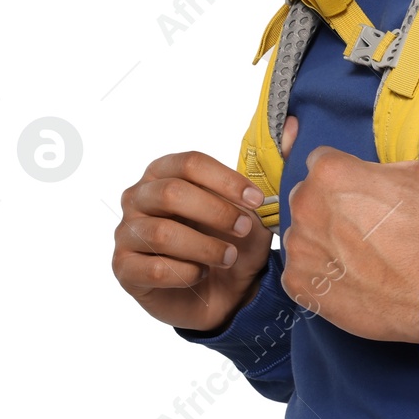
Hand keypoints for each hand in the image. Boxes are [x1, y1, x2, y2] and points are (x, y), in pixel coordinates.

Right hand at [112, 116, 297, 332]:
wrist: (224, 294)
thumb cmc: (234, 242)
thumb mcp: (256, 208)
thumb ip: (272, 166)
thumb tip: (295, 125)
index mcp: (165, 172)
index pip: (190, 162)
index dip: (226, 181)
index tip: (258, 201)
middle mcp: (139, 197)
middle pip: (171, 193)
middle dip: (216, 213)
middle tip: (244, 230)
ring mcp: (126, 232)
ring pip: (162, 233)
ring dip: (205, 247)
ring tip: (228, 257)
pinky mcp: (124, 268)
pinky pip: (154, 268)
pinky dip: (187, 273)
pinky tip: (201, 275)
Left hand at [281, 141, 418, 342]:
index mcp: (331, 172)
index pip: (322, 160)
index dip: (344, 173)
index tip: (360, 189)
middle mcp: (305, 205)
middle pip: (308, 196)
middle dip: (329, 205)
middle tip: (362, 223)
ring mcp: (298, 247)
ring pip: (303, 234)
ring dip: (323, 240)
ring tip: (358, 254)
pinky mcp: (297, 284)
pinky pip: (302, 272)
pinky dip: (321, 274)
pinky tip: (349, 277)